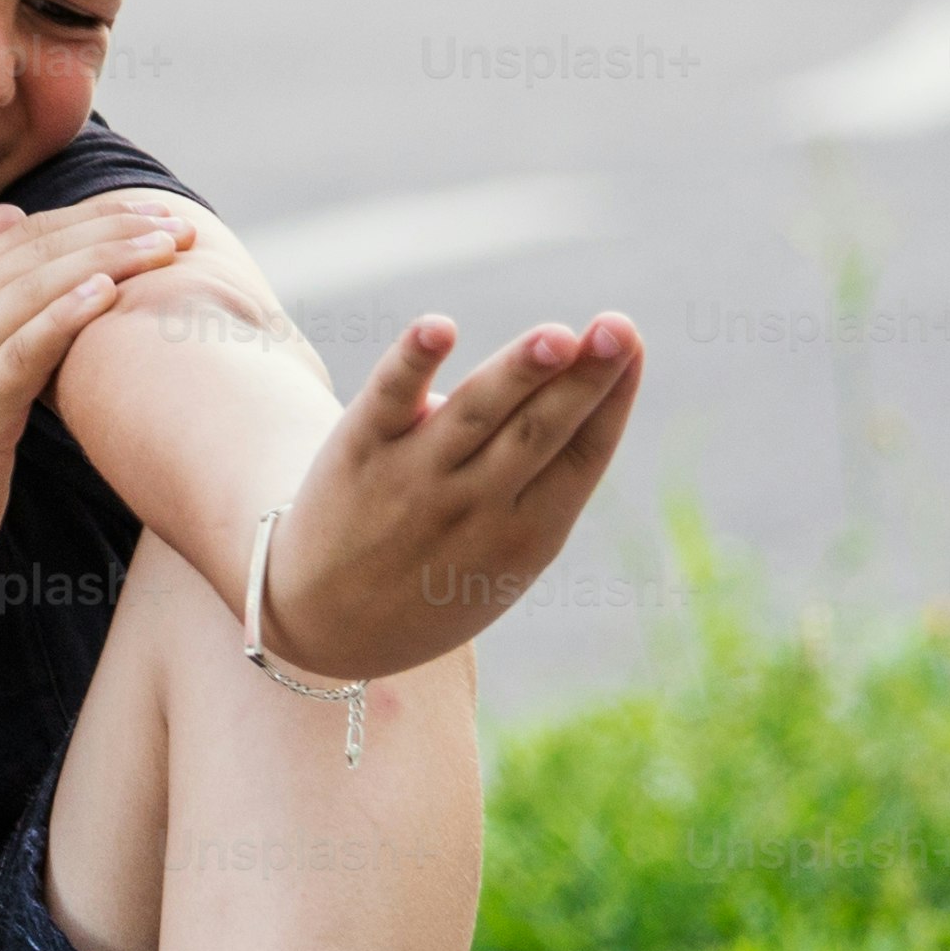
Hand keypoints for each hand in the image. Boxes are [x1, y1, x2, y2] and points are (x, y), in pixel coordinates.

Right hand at [0, 200, 196, 602]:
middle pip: (37, 252)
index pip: (27, 236)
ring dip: (107, 259)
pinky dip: (66, 314)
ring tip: (169, 246)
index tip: (160, 211)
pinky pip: (24, 348)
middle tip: (182, 220)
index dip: (97, 216)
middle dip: (114, 228)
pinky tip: (108, 292)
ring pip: (36, 289)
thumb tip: (8, 218)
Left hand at [259, 310, 646, 680]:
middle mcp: (473, 505)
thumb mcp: (502, 565)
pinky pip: (388, 401)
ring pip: (475, 415)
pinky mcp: (358, 451)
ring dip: (517, 372)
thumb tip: (554, 378)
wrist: (319, 623)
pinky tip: (437, 328)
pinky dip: (412, 364)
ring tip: (557, 338)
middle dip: (583, 378)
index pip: (581, 457)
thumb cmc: (431, 585)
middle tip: (617, 327)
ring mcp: (414, 478)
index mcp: (525, 536)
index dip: (611, 398)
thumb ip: (535, 486)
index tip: (630, 343)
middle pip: (538, 431)